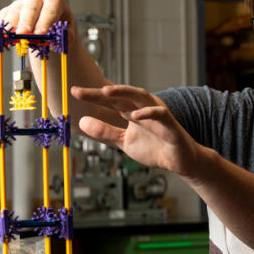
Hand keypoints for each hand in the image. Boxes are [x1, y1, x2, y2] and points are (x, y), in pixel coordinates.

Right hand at [0, 0, 77, 38]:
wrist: (51, 21)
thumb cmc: (60, 24)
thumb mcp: (68, 29)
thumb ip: (65, 35)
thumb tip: (55, 44)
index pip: (50, 11)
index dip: (44, 22)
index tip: (40, 34)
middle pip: (30, 8)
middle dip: (26, 22)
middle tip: (22, 34)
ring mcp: (21, 2)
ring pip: (14, 11)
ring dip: (11, 25)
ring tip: (9, 37)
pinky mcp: (10, 9)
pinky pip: (3, 16)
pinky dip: (0, 26)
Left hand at [71, 84, 206, 177]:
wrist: (179, 162)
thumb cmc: (154, 149)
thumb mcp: (124, 142)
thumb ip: (105, 132)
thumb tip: (82, 121)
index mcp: (131, 111)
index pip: (109, 101)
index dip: (92, 96)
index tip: (73, 92)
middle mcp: (142, 108)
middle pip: (121, 95)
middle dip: (101, 92)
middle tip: (80, 91)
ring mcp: (157, 114)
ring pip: (140, 96)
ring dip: (124, 92)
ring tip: (105, 92)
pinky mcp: (170, 124)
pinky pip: (160, 114)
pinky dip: (148, 113)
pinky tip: (134, 115)